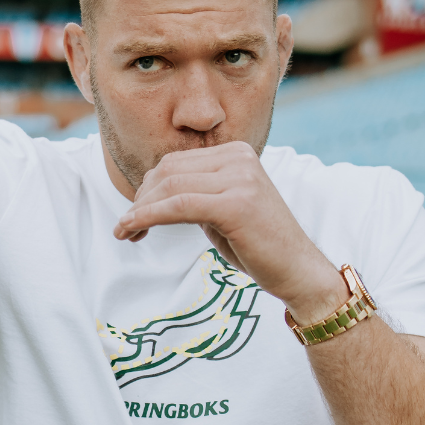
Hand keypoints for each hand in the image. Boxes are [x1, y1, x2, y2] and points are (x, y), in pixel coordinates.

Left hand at [113, 141, 347, 324]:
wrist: (298, 271)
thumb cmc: (258, 246)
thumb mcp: (222, 210)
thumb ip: (195, 194)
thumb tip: (151, 192)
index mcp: (236, 153)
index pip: (174, 163)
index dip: (146, 190)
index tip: (132, 217)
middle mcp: (239, 158)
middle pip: (168, 172)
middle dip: (140, 200)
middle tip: (125, 229)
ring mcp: (240, 178)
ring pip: (169, 188)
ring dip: (138, 212)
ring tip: (125, 233)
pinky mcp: (236, 204)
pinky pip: (178, 206)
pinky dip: (148, 218)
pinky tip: (131, 231)